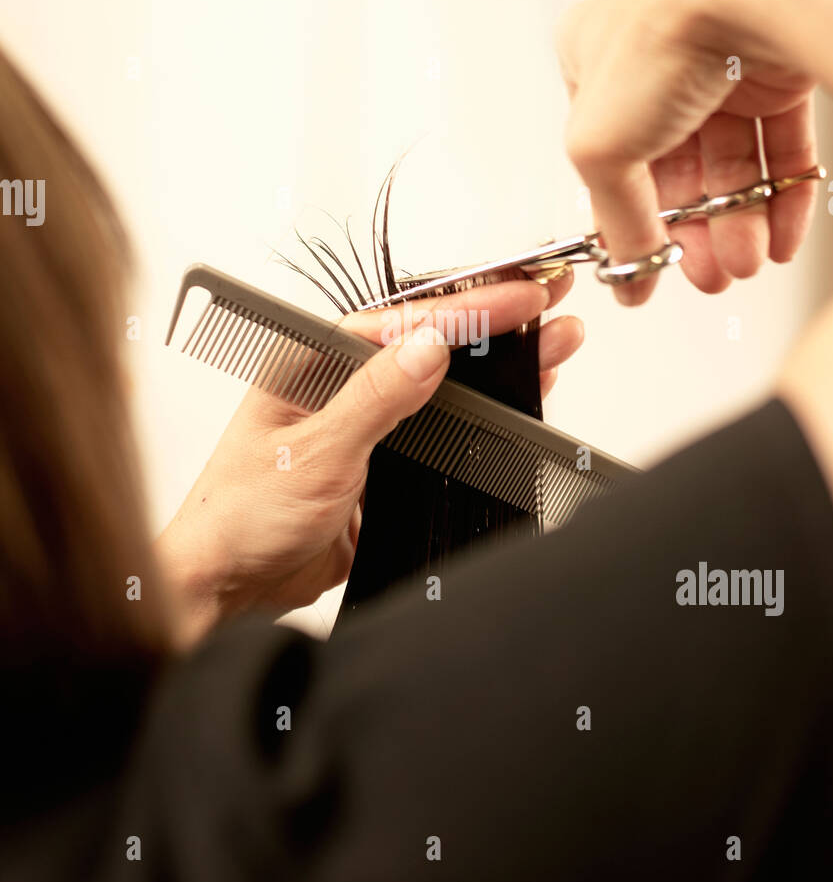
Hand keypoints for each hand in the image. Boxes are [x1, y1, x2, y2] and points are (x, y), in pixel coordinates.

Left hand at [157, 274, 581, 642]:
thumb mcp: (312, 453)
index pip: (402, 321)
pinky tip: (519, 399)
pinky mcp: (381, 462)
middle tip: (553, 298)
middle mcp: (339, 382)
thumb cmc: (239, 516)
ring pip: (443, 383)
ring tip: (557, 343)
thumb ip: (374, 399)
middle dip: (496, 322)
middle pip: (429, 342)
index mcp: (310, 359)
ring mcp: (364, 421)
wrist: (227, 585)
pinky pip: (441, 429)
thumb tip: (429, 349)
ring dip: (497, 366)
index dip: (469, 307)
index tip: (522, 296)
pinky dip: (483, 415)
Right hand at [557, 0, 819, 303]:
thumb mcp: (601, 150)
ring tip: (743, 264)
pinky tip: (778, 238)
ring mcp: (718, 62)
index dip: (629, 216)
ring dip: (738, 223)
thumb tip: (629, 271)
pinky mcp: (777, 68)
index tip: (645, 263)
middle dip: (693, 230)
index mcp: (593, 59)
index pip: (609, 156)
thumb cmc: (659, 37)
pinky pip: (780, 147)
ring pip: (731, 163)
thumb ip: (615, 219)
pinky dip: (782, 197)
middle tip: (704, 274)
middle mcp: (656, 57)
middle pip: (675, 167)